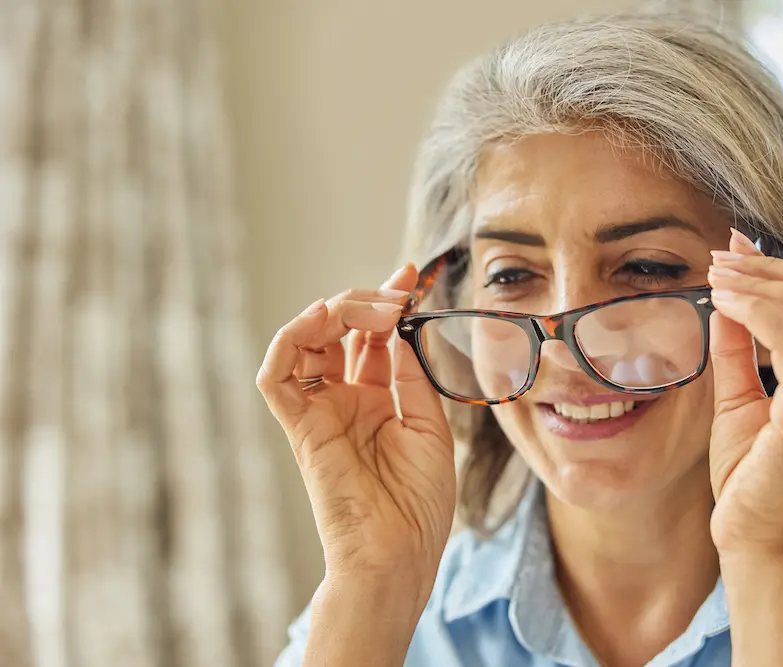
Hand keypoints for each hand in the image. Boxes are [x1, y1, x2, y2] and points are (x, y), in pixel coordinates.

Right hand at [256, 265, 455, 595]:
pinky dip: (291, 338)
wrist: (399, 552)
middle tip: (398, 297)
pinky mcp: (298, 426)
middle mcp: (344, 400)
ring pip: (306, 341)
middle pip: (340, 331)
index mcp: (376, 401)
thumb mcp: (430, 427)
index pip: (372, 339)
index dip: (388, 303)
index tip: (411, 275)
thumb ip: (410, 376)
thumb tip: (400, 328)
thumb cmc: (419, 503)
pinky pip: (276, 375)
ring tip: (374, 309)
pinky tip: (322, 318)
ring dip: (335, 312)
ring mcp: (319, 410)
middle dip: (368, 302)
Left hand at [704, 229, 782, 558]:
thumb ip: (738, 354)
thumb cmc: (750, 479)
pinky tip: (725, 302)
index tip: (735, 252)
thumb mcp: (739, 402)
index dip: (780, 271)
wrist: (754, 542)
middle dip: (768, 269)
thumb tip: (726, 304)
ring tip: (717, 274)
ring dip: (760, 283)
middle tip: (721, 257)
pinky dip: (759, 310)